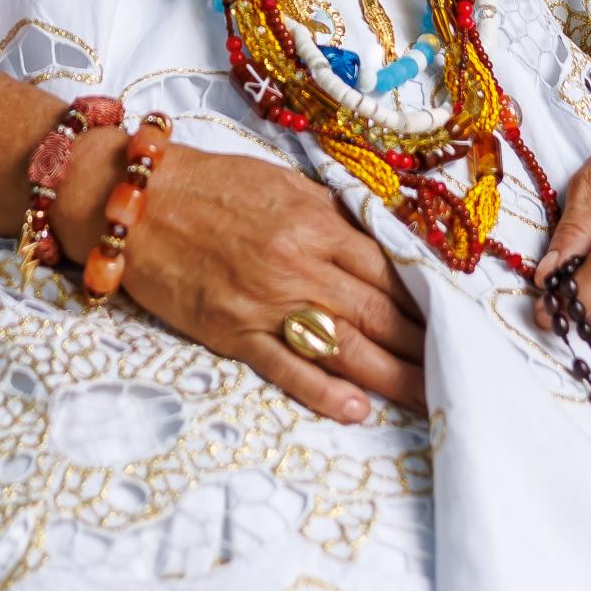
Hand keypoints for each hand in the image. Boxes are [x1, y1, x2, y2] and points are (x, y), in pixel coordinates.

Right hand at [55, 132, 424, 425]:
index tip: (456, 318)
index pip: (388, 266)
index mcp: (315, 221)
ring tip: (428, 401)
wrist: (132, 199)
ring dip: (391, 377)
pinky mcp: (231, 332)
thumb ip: (330, 213)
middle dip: (423, 345)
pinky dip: (323, 391)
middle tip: (459, 371)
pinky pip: (286, 367)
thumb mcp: (280, 181)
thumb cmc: (206, 184)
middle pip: (378, 312)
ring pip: (345, 346)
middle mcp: (298, 263)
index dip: (427, 297)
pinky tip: (356, 409)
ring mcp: (265, 302)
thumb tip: (380, 239)